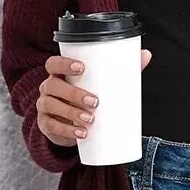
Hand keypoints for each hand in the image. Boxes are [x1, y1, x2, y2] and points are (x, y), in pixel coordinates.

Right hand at [37, 49, 151, 145]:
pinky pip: (52, 126)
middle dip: (74, 93)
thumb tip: (145, 55)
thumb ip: (121, 70)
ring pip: (51, 105)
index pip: (53, 64)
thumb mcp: (100, 85)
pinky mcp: (46, 125)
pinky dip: (66, 131)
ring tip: (90, 119)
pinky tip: (81, 134)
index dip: (64, 63)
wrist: (71, 126)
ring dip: (71, 113)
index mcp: (60, 75)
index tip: (82, 68)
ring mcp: (44, 107)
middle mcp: (49, 88)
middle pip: (53, 85)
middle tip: (95, 102)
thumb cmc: (85, 98)